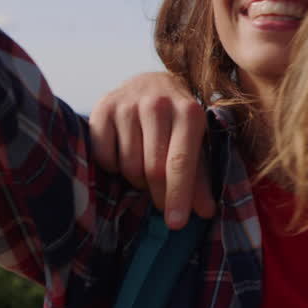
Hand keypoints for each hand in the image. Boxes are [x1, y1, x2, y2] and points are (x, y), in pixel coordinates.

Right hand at [89, 71, 215, 225]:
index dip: (178, 195)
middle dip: (158, 194)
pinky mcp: (102, 106)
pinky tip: (123, 155)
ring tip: (145, 169)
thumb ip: (200, 177)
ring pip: (127, 165)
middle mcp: (158, 104)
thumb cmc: (178, 121)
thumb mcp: (196, 143)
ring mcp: (128, 103)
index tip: (176, 224)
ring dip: (136, 179)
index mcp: (189, 112)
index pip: (181, 162)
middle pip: (153, 169)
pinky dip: (112, 165)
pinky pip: (103, 155)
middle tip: (161, 201)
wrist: (151, 83)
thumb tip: (205, 212)